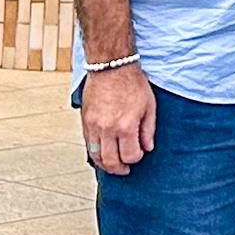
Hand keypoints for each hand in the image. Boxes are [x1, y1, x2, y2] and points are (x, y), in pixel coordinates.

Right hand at [79, 59, 159, 175]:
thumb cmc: (132, 83)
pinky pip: (88, 144)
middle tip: (125, 169)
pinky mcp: (85, 121)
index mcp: (126, 126)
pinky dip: (95, 152)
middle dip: (120, 168)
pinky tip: (102, 152)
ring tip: (113, 164)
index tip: (140, 153)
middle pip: (111, 161)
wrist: (111, 66)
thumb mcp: (149, 106)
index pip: (130, 155)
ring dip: (105, 164)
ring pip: (96, 156)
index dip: (136, 158)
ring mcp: (94, 126)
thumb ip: (148, 130)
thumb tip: (147, 148)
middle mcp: (107, 129)